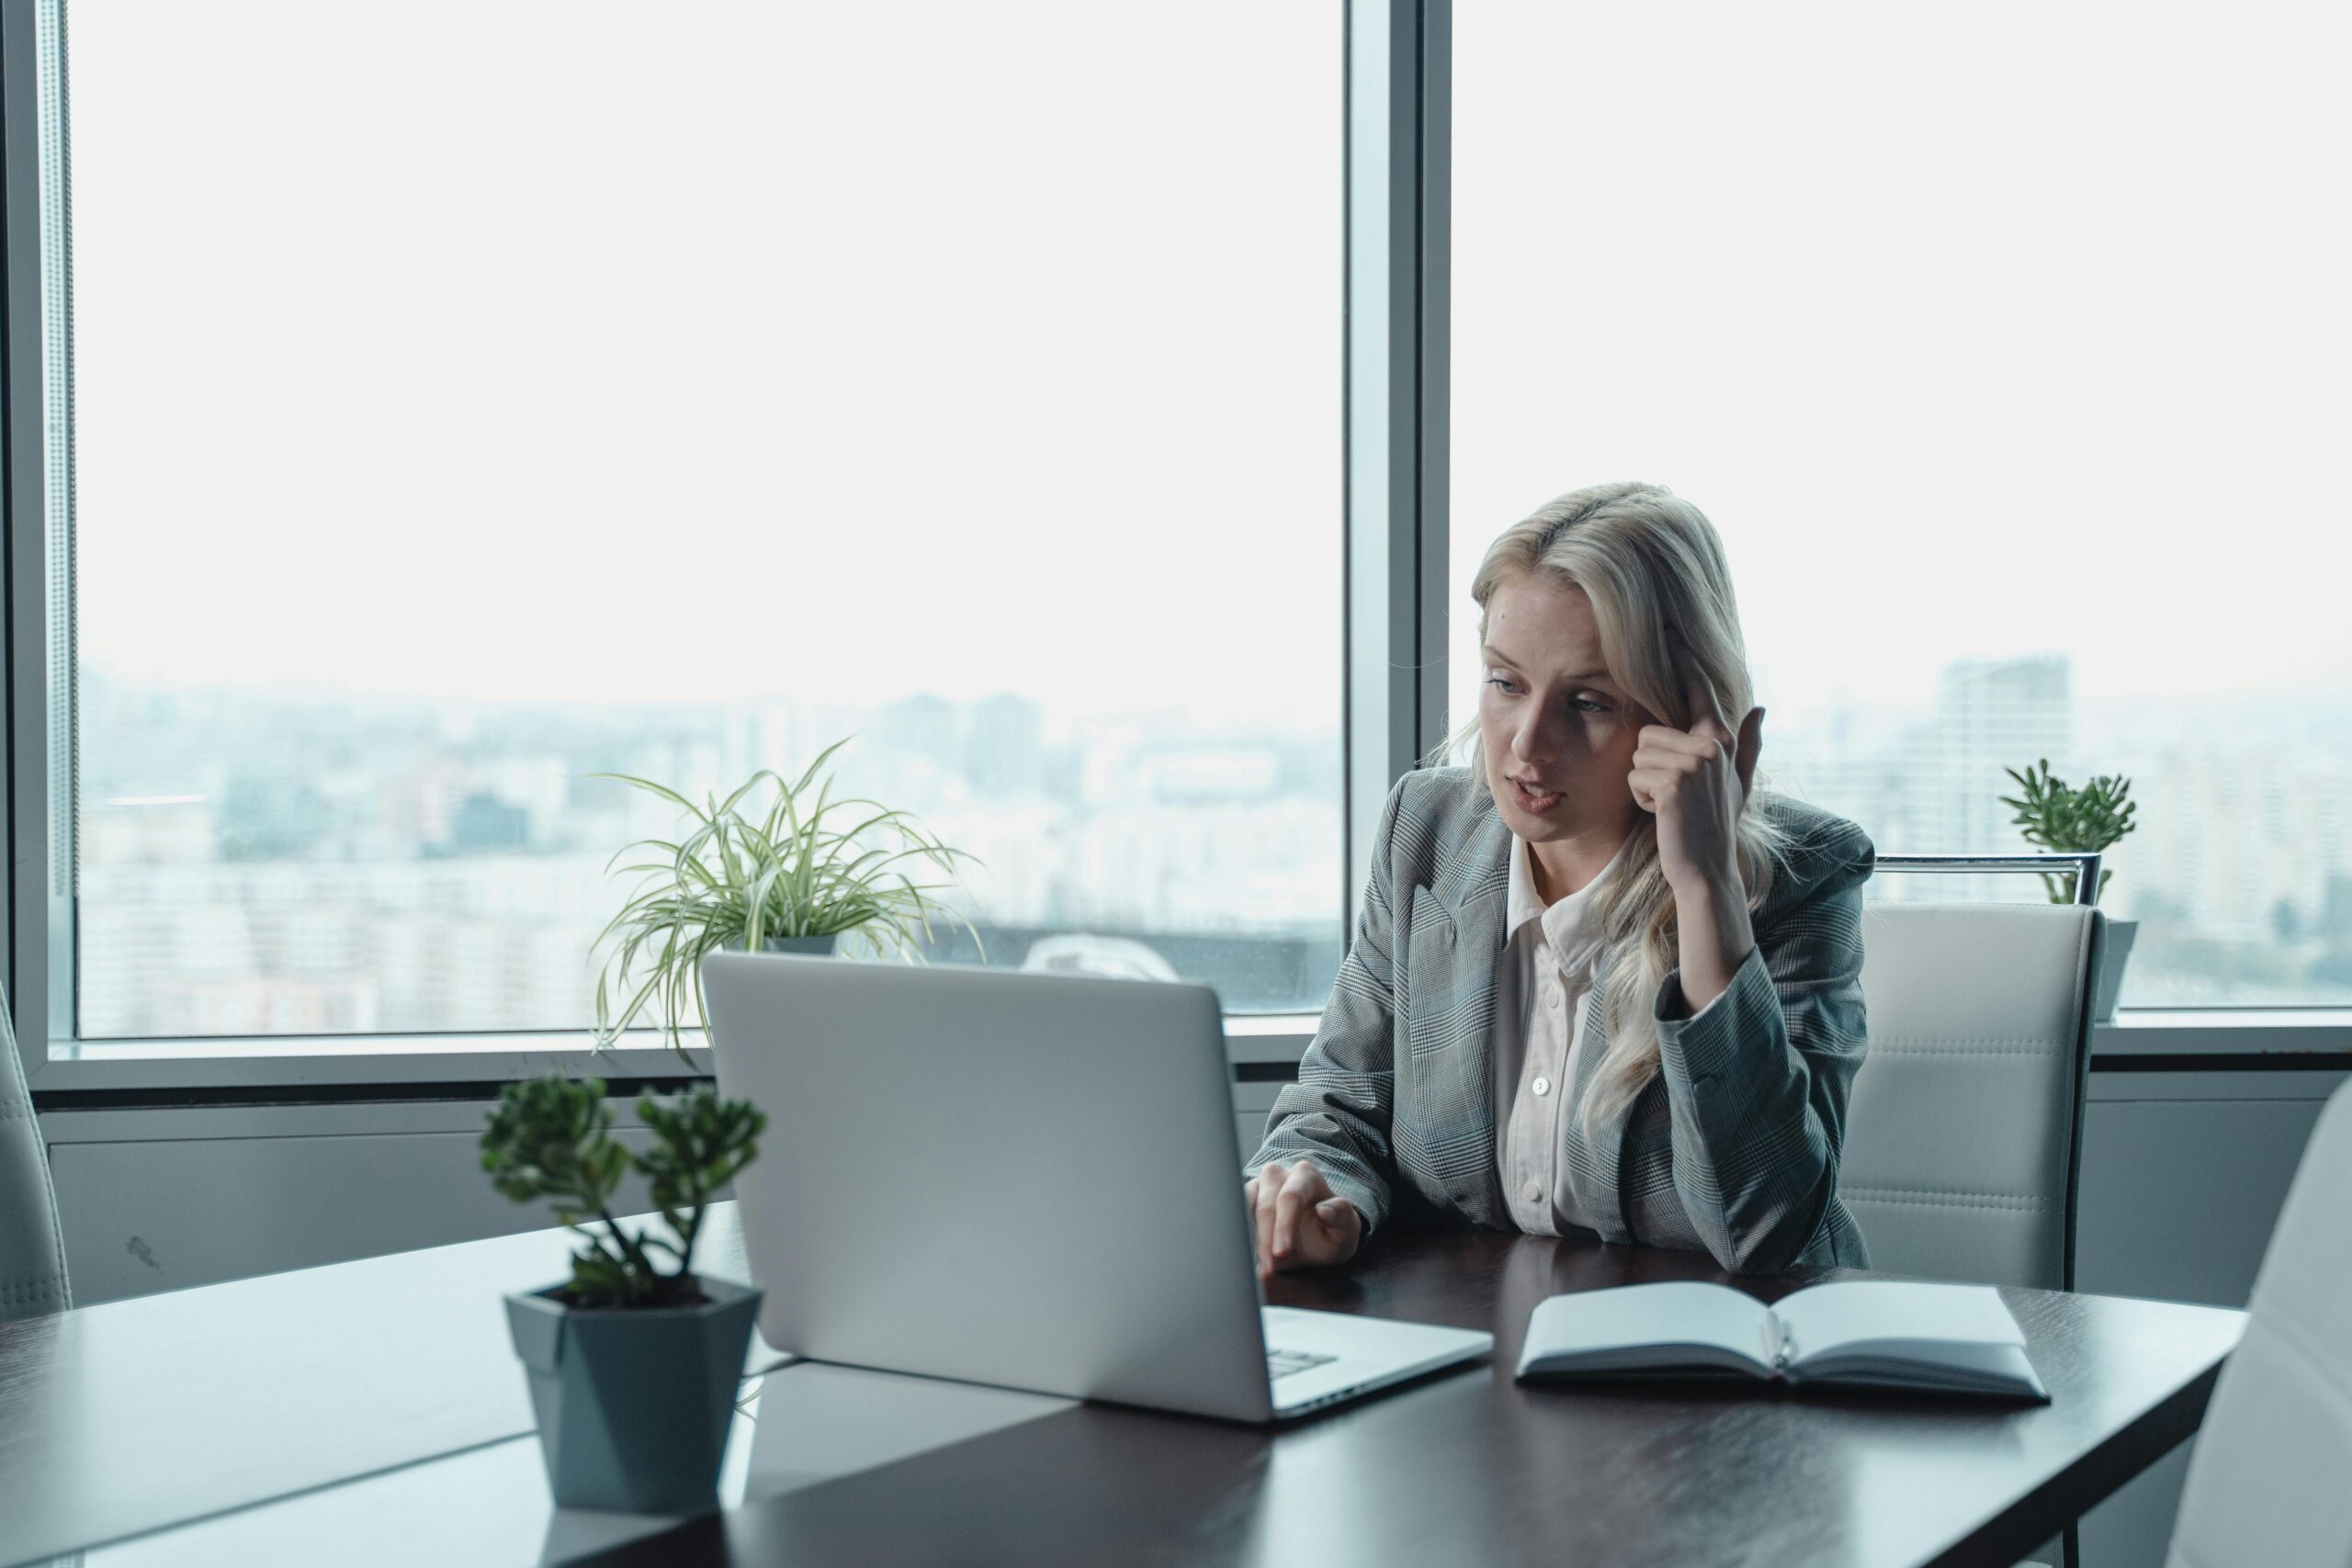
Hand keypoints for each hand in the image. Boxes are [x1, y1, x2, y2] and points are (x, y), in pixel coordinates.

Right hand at [1246, 1160, 1362, 1279]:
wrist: (1314, 1237)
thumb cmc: (1331, 1231)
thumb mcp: (1346, 1230)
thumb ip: (1342, 1218)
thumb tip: (1323, 1211)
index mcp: (1306, 1175)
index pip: (1290, 1197)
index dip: (1284, 1226)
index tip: (1282, 1253)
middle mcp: (1278, 1175)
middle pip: (1266, 1207)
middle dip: (1265, 1241)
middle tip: (1269, 1270)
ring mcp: (1258, 1185)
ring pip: (1244, 1210)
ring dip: (1248, 1241)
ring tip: (1258, 1267)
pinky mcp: (1243, 1199)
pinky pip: (1234, 1217)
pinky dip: (1239, 1239)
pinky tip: (1246, 1258)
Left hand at [1628, 677, 1763, 898]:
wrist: (1707, 868)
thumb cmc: (1717, 824)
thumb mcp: (1738, 782)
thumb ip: (1748, 743)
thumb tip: (1760, 707)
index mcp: (1722, 740)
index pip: (1698, 691)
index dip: (1684, 662)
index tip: (1670, 632)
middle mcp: (1711, 747)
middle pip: (1648, 732)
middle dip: (1650, 765)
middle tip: (1674, 795)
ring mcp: (1693, 764)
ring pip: (1638, 754)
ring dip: (1645, 783)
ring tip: (1670, 804)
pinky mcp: (1672, 783)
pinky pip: (1635, 776)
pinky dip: (1640, 799)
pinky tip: (1663, 815)